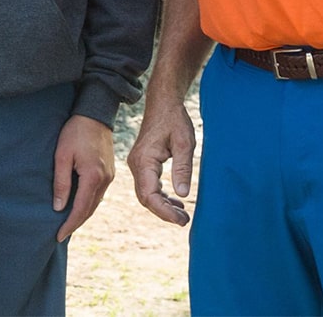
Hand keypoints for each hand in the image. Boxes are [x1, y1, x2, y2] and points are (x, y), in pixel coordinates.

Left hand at [52, 115, 114, 241]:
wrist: (95, 114)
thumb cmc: (75, 132)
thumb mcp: (62, 155)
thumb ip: (61, 182)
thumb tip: (58, 207)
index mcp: (93, 177)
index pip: (80, 209)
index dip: (69, 225)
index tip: (58, 236)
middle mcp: (105, 180)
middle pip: (89, 210)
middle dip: (75, 224)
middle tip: (61, 234)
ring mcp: (109, 177)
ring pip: (95, 203)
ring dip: (82, 214)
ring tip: (67, 223)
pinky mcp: (109, 172)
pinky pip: (98, 194)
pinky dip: (88, 203)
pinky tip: (79, 206)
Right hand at [125, 97, 194, 226]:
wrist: (163, 103)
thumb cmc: (174, 119)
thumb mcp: (184, 143)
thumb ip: (183, 168)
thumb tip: (183, 195)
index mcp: (144, 160)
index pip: (150, 195)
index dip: (164, 211)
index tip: (181, 220)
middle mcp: (136, 164)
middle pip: (145, 198)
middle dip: (164, 212)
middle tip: (185, 220)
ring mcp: (138, 164)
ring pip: (146, 194)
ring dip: (162, 206)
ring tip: (182, 215)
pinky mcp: (143, 163)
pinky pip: (148, 186)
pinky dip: (160, 196)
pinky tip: (175, 201)